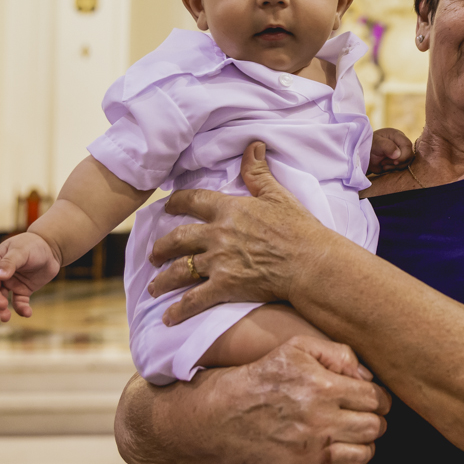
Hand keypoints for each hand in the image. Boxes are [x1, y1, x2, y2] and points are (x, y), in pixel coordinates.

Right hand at [0, 232, 61, 320]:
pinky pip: (19, 302)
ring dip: (1, 309)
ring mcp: (11, 283)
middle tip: (2, 305)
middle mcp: (1, 274)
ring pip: (1, 299)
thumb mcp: (21, 250)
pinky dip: (21, 309)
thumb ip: (9, 262)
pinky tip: (27, 313)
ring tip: (5, 317)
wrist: (52, 248)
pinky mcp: (23, 290)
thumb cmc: (33, 245)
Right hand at [115, 334, 391, 463]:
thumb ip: (338, 353)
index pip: (376, 399)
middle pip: (374, 428)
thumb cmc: (266, 377)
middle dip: (376, 422)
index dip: (380, 399)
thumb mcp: (298, 347)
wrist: (229, 413)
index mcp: (324, 388)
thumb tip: (366, 377)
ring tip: (354, 439)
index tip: (373, 400)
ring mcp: (311, 452)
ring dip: (365, 447)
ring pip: (363, 456)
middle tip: (364, 418)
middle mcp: (321, 422)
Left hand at [148, 141, 333, 325]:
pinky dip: (178, 310)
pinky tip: (168, 318)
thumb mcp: (278, 195)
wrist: (311, 262)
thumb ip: (258, 172)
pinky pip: (194, 299)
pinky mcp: (225, 286)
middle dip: (160, 248)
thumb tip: (253, 145)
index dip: (176, 202)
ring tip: (153, 287)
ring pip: (180, 270)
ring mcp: (219, 262)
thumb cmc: (299, 229)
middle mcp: (217, 234)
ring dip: (162, 280)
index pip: (193, 200)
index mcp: (229, 209)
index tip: (167, 205)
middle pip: (177, 239)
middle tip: (153, 254)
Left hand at [368, 127, 413, 174]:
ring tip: (383, 164)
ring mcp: (400, 152)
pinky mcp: (398, 161)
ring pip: (407, 162)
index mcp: (397, 135)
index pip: (407, 145)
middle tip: (384, 163)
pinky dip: (394, 169)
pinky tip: (384, 167)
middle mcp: (401, 143)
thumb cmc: (368, 145)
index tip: (394, 161)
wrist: (363, 155)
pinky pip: (402, 167)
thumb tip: (398, 154)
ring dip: (395, 166)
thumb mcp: (376, 143)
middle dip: (398, 162)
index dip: (403, 155)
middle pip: (409, 155)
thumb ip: (387, 146)